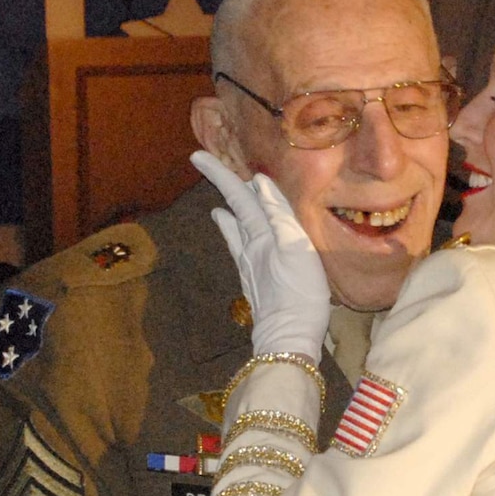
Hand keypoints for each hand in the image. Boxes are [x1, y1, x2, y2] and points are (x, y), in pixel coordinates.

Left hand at [190, 150, 330, 358]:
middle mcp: (249, 249)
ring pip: (236, 235)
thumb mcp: (296, 248)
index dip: (220, 175)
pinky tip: (240, 246)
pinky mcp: (256, 286)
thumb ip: (278, 215)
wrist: (287, 339)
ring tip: (219, 209)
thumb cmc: (297, 293)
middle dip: (223, 190)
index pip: (238, 197)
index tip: (197, 156)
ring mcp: (250, 269)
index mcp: (259, 236)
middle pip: (235, 212)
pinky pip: (242, 253)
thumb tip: (260, 184)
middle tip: (207, 171)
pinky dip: (237, 241)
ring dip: (229, 218)